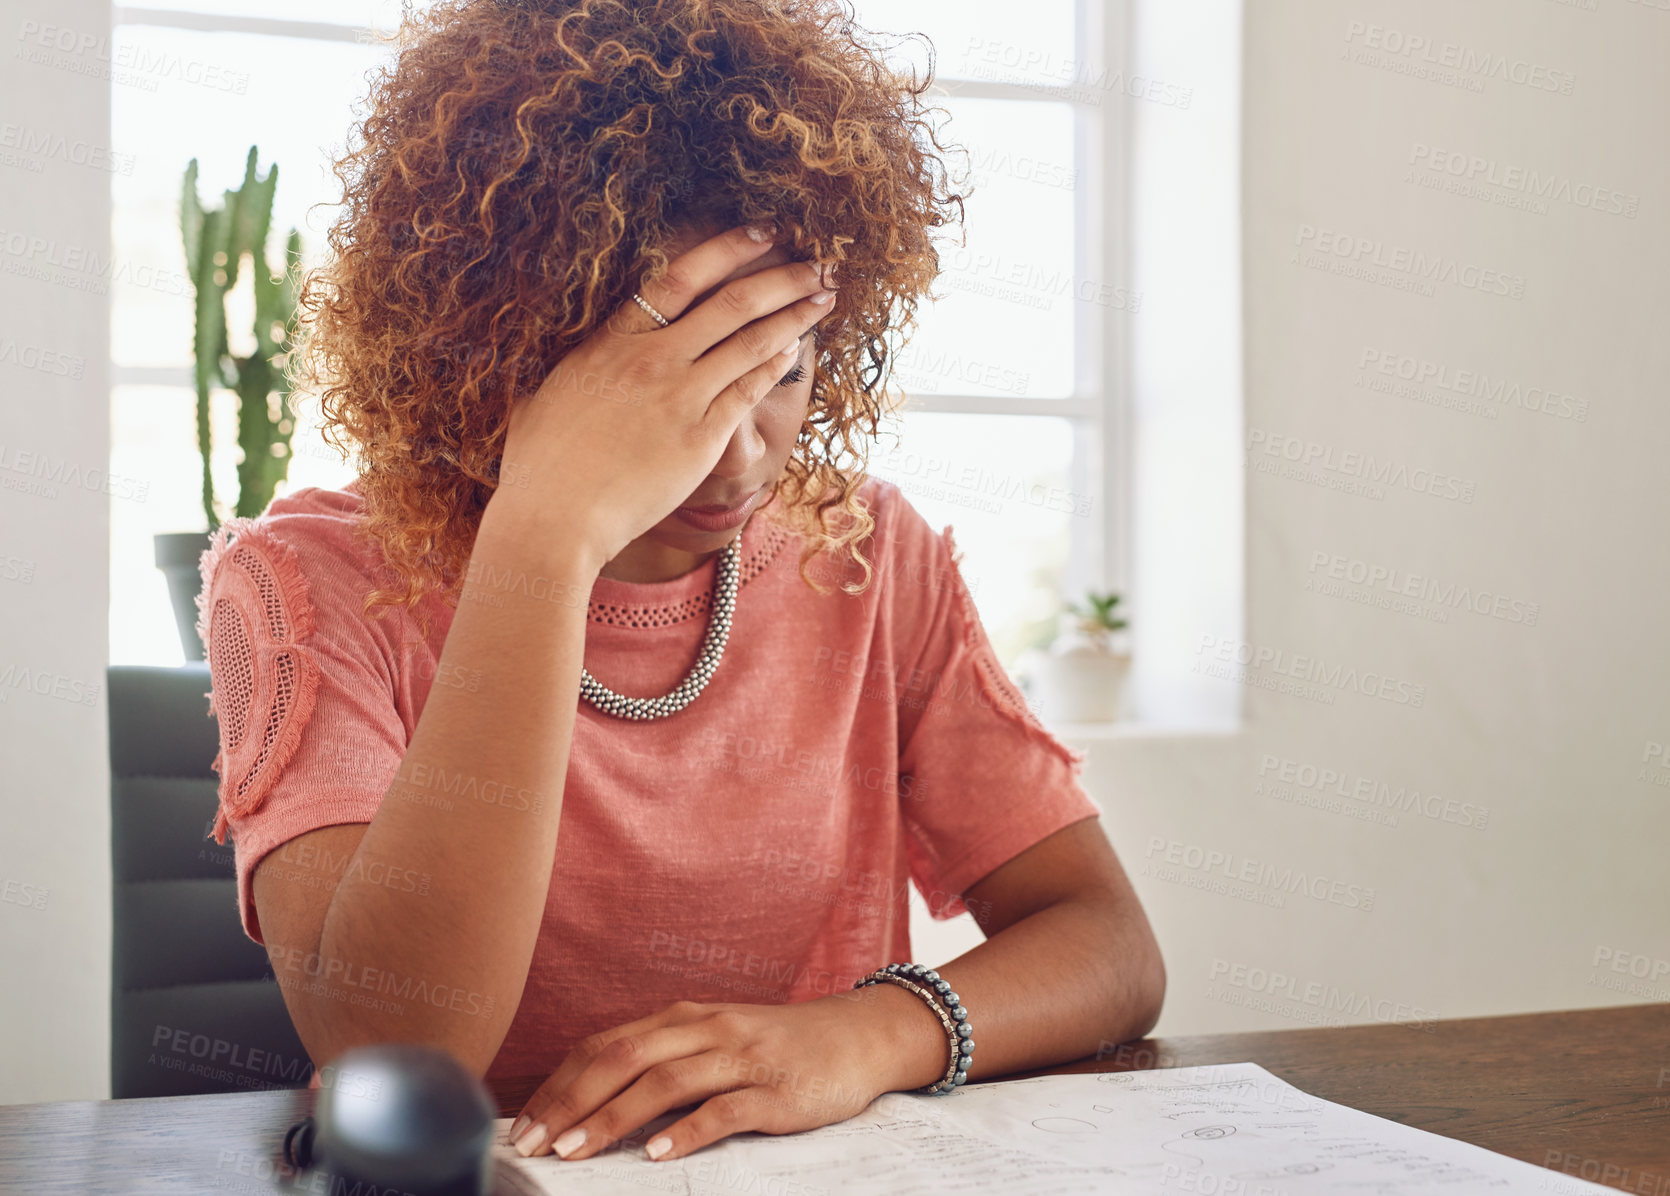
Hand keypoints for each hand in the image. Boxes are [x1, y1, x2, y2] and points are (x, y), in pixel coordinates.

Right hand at [490, 222, 838, 568]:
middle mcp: (652, 358)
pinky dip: (776, 363)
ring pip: (751, 340)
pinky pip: (748, 389)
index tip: (763, 231)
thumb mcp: (545, 394)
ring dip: (795, 314)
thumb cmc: (540, 464)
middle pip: (732, 301)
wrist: (555, 517)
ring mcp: (680, 396)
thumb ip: (575, 367)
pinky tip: (796, 349)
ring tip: (826, 297)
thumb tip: (574, 358)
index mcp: (612, 340)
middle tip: (820, 262)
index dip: (728, 248)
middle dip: (784, 277)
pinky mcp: (701, 438)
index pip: (680, 276)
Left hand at [507, 988, 946, 1162]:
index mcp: (683, 1018)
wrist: (856, 1037)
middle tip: (535, 1143)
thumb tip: (590, 1100)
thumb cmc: (774, 1048)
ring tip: (578, 1151)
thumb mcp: (713, 1041)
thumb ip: (661, 1060)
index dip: (560, 1083)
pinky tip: (660, 1153)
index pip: (606, 1044)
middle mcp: (707, 1029)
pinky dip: (689, 1130)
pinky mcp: (777, 1090)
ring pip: (667, 1080)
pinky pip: (726, 1108)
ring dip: (616, 1116)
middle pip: (625, 1057)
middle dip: (572, 1101)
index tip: (524, 1124)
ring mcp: (742, 1057)